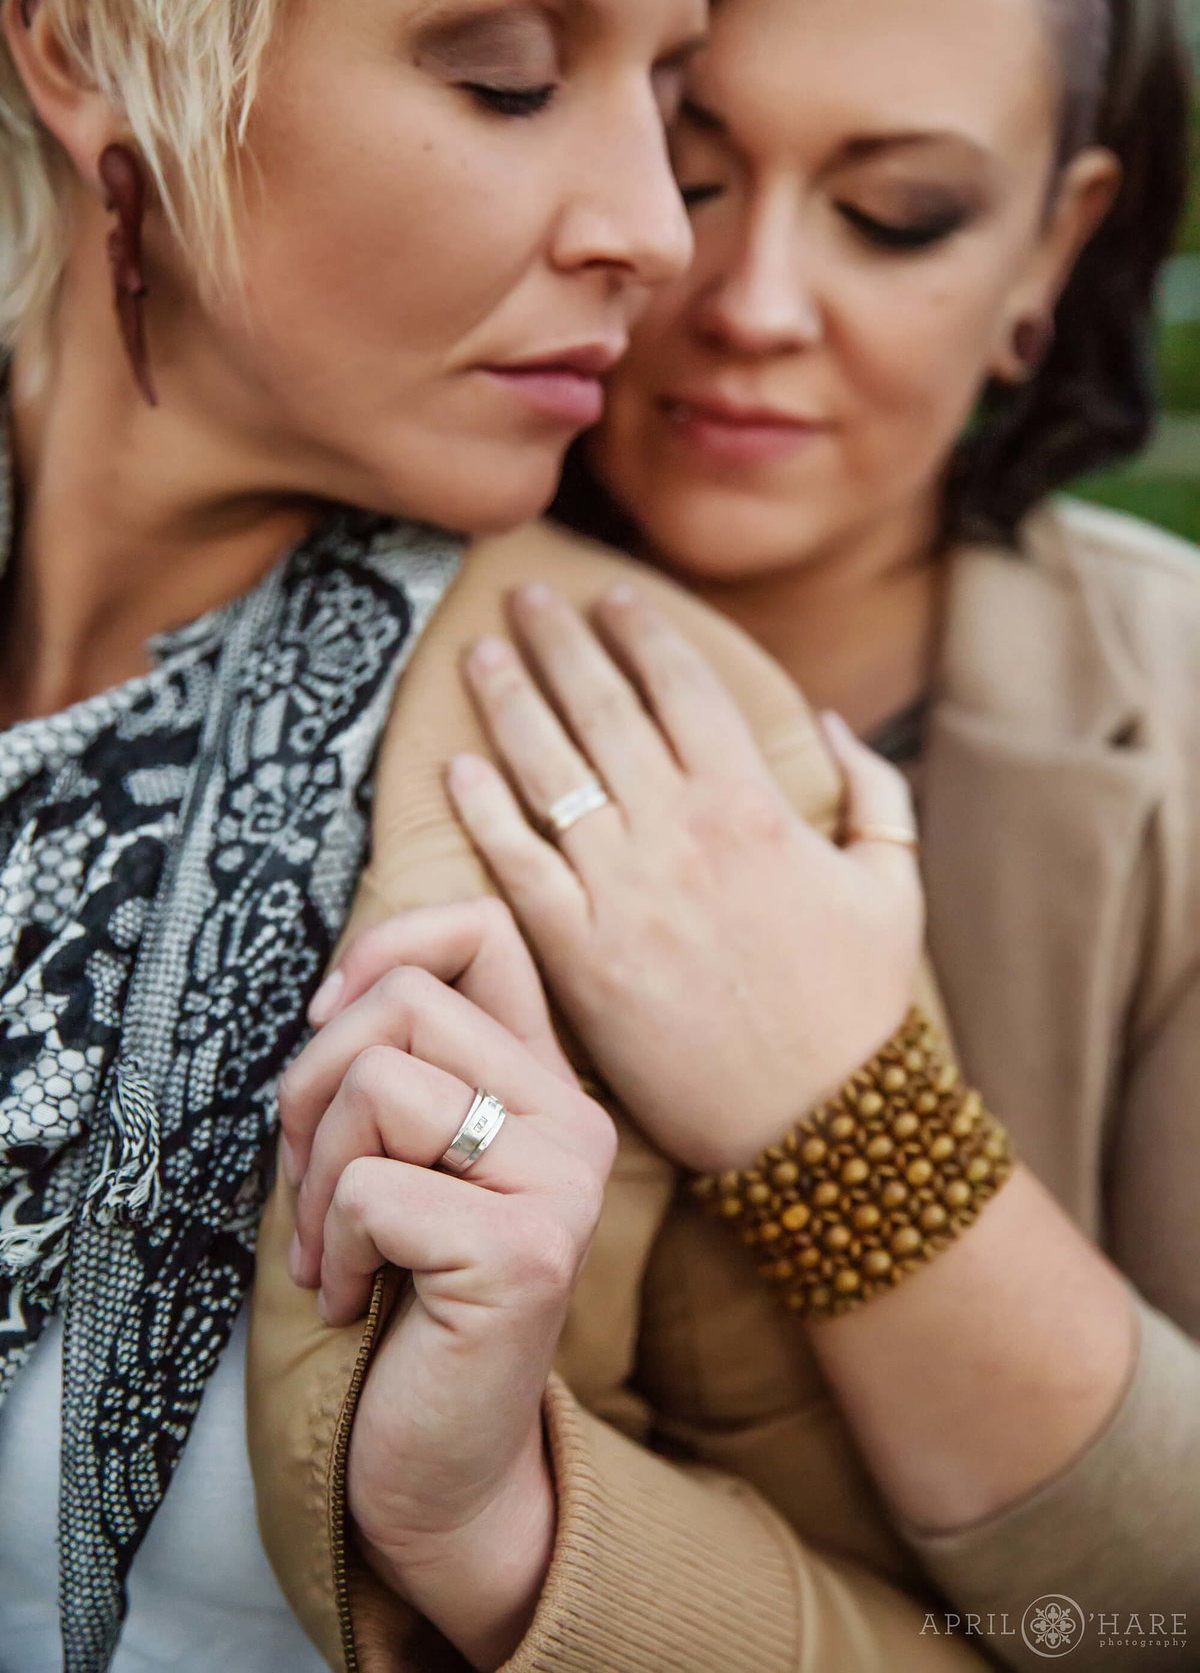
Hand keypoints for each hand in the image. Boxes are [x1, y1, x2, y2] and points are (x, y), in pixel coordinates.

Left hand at [278, 899, 616, 1668]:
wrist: (445, 1465)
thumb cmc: (406, 1303)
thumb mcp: (400, 1160)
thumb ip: (398, 1070)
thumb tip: (337, 997)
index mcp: (544, 1085)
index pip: (484, 933)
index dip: (388, 946)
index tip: (330, 1020)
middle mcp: (575, 1121)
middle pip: (403, 1003)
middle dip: (310, 1087)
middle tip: (308, 1180)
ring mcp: (561, 1184)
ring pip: (377, 1085)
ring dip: (313, 1180)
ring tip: (333, 1252)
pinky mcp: (526, 1252)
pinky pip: (371, 1189)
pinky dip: (333, 1248)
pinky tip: (356, 1302)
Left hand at [433, 581, 920, 1170]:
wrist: (817, 1125)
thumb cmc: (860, 1007)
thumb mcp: (895, 886)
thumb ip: (873, 792)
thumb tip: (831, 723)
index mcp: (755, 804)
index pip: (682, 687)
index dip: (642, 632)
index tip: (612, 597)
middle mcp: (679, 832)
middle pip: (602, 708)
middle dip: (558, 642)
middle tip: (524, 596)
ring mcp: (623, 893)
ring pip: (549, 772)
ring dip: (509, 703)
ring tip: (480, 654)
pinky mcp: (579, 957)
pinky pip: (519, 867)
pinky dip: (484, 813)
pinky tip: (456, 767)